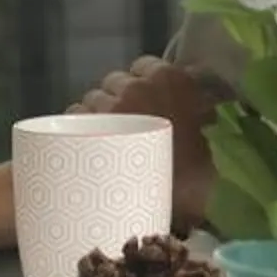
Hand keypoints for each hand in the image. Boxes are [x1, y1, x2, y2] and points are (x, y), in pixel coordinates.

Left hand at [76, 57, 226, 227]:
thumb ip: (197, 118)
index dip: (146, 82)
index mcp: (172, 82)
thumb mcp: (204, 142)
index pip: (148, 65)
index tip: (148, 100)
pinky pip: (72, 116)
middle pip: (116, 81)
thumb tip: (200, 110)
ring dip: (97, 114)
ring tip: (104, 141)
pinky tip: (85, 148)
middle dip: (120, 98)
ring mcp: (105, 105)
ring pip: (92, 99)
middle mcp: (136, 85)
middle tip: (127, 125)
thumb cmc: (191, 180)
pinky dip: (76, 129)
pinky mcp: (78, 126)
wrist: (159, 211)